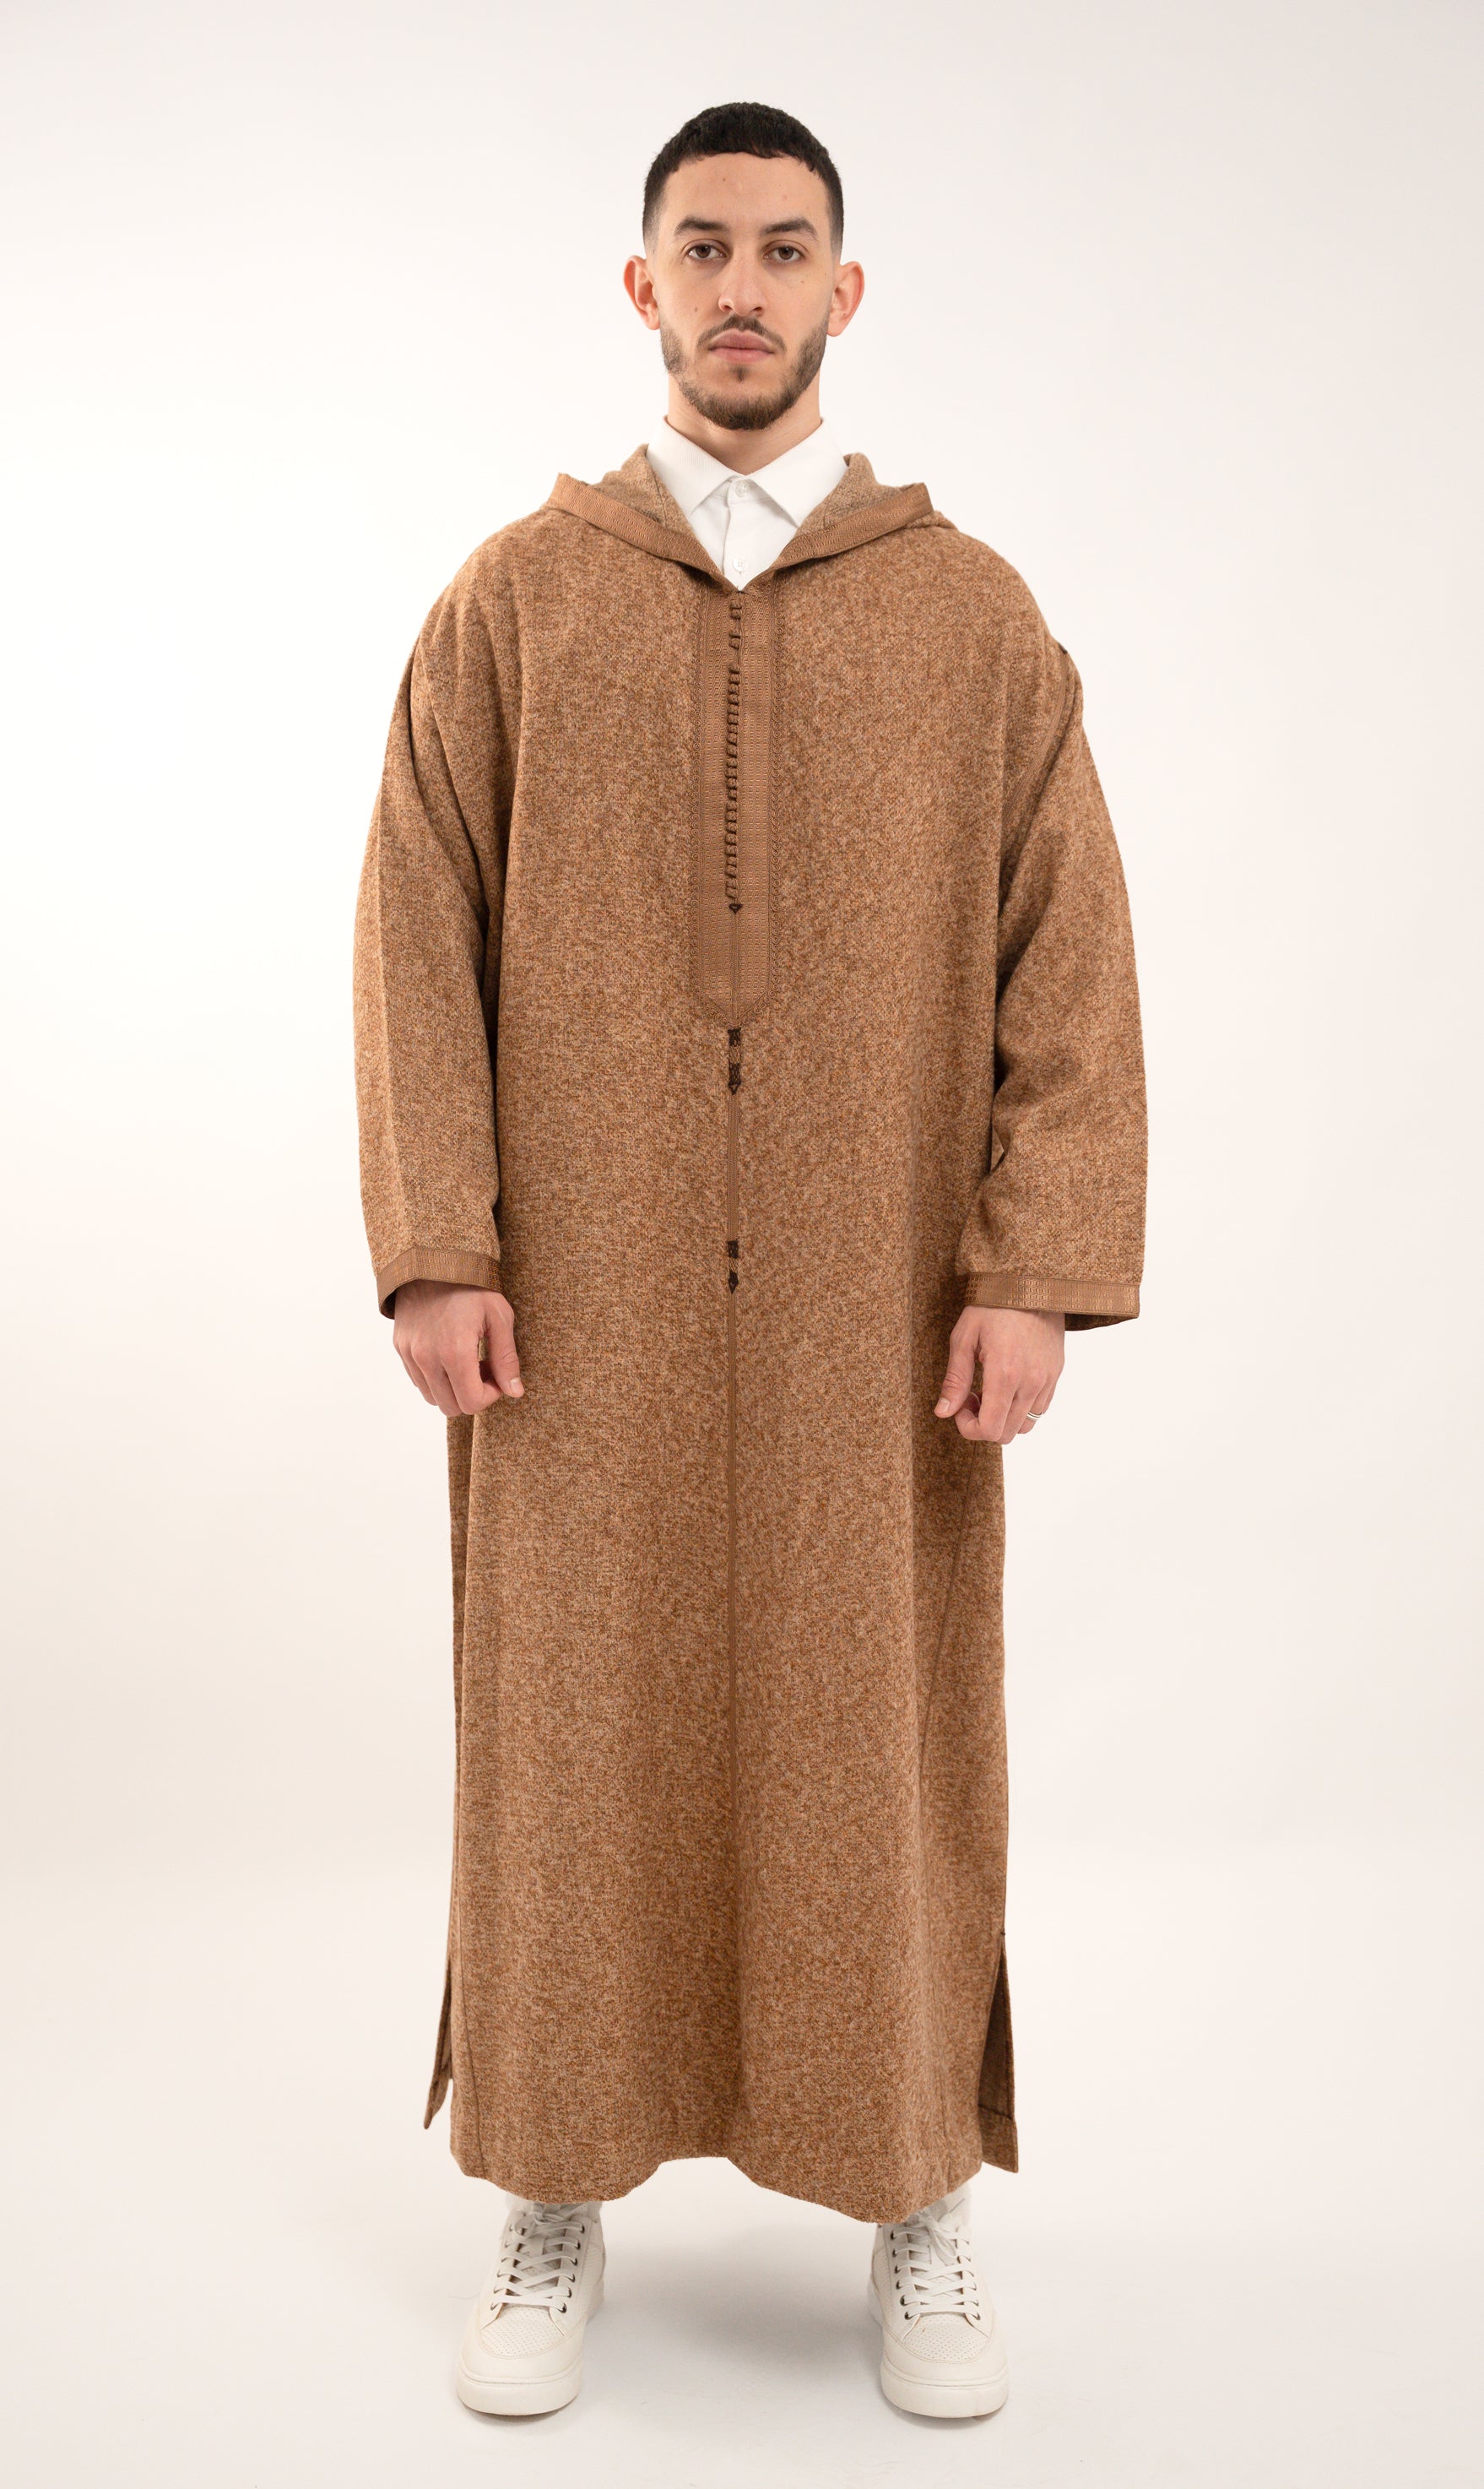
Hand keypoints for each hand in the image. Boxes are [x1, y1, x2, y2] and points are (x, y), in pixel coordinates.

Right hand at [391, 1280, 522, 1416]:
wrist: (434, 1260)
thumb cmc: (472, 1286)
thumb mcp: (499, 1317)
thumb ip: (507, 1359)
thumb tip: (515, 1392)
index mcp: (455, 1352)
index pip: (471, 1403)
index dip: (491, 1396)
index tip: (498, 1377)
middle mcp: (427, 1358)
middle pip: (451, 1407)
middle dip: (472, 1395)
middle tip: (484, 1370)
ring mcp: (410, 1354)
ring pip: (432, 1398)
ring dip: (453, 1389)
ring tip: (467, 1363)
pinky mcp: (401, 1348)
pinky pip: (419, 1381)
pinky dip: (436, 1379)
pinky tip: (449, 1355)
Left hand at [934, 1307, 1064, 1443]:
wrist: (1030, 1281)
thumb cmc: (992, 1305)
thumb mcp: (964, 1338)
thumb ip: (955, 1380)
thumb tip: (943, 1413)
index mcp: (1004, 1374)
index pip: (989, 1429)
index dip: (969, 1428)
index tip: (961, 1407)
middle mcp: (1030, 1382)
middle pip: (1006, 1433)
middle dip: (983, 1424)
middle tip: (971, 1397)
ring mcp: (1047, 1379)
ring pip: (1026, 1426)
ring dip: (1003, 1418)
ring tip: (990, 1392)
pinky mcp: (1056, 1373)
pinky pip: (1040, 1409)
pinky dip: (1021, 1409)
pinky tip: (1008, 1385)